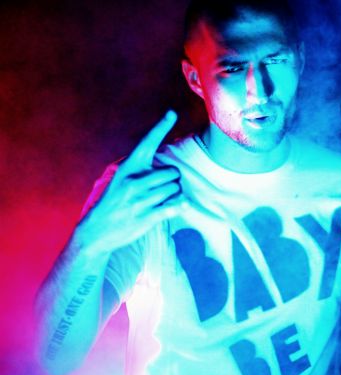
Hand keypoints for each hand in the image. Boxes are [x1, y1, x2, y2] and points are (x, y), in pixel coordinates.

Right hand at [75, 110, 186, 254]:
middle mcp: (133, 181)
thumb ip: (140, 170)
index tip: (171, 113)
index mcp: (127, 169)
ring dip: (175, 193)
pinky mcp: (147, 217)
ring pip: (175, 188)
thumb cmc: (113, 203)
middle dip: (173, 179)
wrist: (96, 232)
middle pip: (172, 171)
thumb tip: (165, 163)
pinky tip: (179, 205)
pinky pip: (175, 205)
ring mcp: (140, 200)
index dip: (160, 127)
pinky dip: (180, 205)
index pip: (147, 143)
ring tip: (162, 199)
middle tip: (163, 186)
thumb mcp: (120, 180)